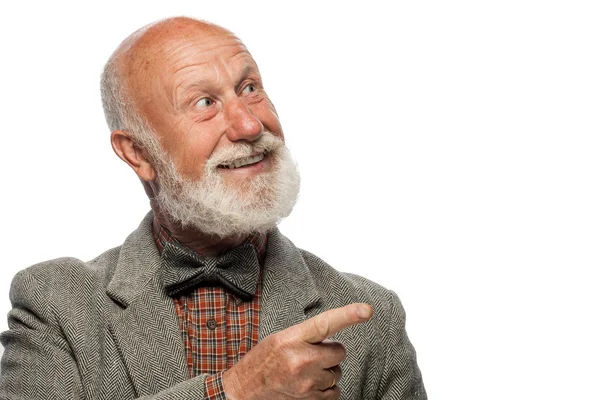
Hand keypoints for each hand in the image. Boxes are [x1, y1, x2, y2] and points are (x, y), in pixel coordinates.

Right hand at [222, 303, 372, 399]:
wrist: (243, 391)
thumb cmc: (262, 361)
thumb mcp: (280, 339)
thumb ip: (306, 336)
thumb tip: (331, 338)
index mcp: (292, 338)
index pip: (325, 323)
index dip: (348, 315)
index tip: (367, 310)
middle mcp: (302, 360)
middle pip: (339, 352)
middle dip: (330, 353)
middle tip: (310, 355)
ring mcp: (307, 382)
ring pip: (337, 374)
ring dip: (326, 372)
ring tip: (303, 372)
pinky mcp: (310, 399)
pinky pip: (334, 392)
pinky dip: (325, 389)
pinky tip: (307, 385)